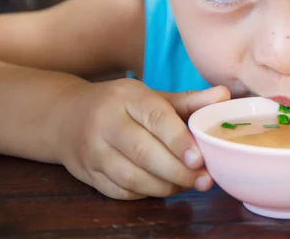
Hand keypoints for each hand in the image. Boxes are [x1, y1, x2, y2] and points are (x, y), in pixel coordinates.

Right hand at [54, 78, 229, 199]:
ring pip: (132, 177)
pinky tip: (164, 187)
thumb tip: (224, 96)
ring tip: (188, 184)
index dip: (179, 141)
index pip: (156, 119)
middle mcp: (105, 122)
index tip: (200, 159)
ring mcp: (93, 151)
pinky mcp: (87, 174)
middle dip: (178, 171)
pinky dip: (147, 193)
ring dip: (165, 186)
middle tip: (204, 180)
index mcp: (126, 96)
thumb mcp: (151, 96)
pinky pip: (121, 191)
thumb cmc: (120, 105)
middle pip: (144, 153)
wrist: (65, 116)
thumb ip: (189, 100)